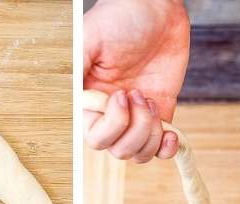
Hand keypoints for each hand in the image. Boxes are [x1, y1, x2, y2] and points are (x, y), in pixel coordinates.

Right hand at [83, 0, 189, 161]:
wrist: (157, 9)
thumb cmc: (120, 19)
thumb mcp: (89, 39)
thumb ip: (74, 69)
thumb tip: (68, 98)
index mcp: (91, 102)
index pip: (95, 138)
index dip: (112, 124)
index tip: (122, 94)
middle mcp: (111, 115)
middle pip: (118, 149)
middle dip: (135, 128)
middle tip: (140, 93)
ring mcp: (136, 118)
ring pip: (140, 153)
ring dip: (150, 133)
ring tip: (150, 100)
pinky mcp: (160, 116)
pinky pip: (161, 150)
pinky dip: (167, 148)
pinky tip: (170, 132)